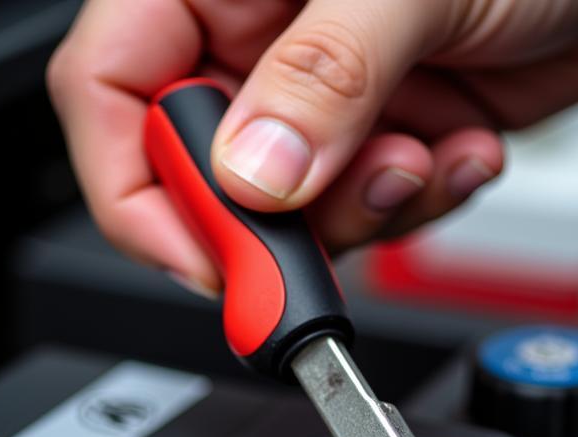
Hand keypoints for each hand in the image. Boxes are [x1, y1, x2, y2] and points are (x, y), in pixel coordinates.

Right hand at [47, 0, 577, 295]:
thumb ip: (328, 77)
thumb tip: (255, 174)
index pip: (113, 87)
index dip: (139, 187)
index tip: (206, 256)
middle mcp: (267, 38)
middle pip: (205, 170)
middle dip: (275, 219)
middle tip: (335, 222)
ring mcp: (332, 96)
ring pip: (298, 210)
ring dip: (367, 211)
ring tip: (426, 157)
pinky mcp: (392, 134)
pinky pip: (376, 209)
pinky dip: (423, 202)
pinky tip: (463, 148)